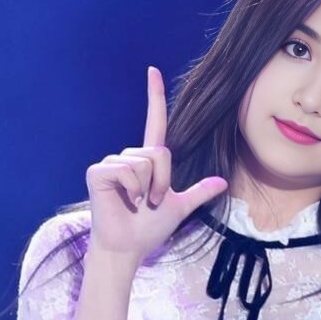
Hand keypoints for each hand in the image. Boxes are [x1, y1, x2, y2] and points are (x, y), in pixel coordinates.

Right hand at [85, 65, 227, 268]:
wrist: (128, 248)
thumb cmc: (148, 230)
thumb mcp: (179, 208)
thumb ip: (198, 192)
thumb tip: (222, 182)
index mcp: (146, 162)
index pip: (154, 124)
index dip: (155, 98)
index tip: (154, 71)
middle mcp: (128, 157)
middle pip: (159, 152)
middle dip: (162, 180)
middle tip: (151, 201)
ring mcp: (111, 163)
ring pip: (145, 161)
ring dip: (148, 187)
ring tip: (139, 203)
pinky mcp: (98, 172)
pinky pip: (128, 170)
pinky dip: (133, 189)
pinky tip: (126, 202)